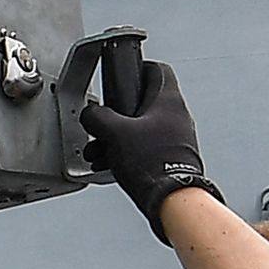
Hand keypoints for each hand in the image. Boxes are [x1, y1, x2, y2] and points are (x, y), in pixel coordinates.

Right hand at [77, 58, 220, 242]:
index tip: (124, 75)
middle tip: (106, 121)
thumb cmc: (153, 163)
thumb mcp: (113, 132)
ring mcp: (177, 138)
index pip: (156, 69)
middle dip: (118, 114)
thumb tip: (91, 114)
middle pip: (144, 103)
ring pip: (142, 128)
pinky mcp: (172, 158)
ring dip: (119, 137)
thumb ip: (96, 116)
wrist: (172, 199)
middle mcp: (177, 116)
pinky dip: (128, 153)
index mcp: (168, 100)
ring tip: (103, 149)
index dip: (137, 69)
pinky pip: (146, 148)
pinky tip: (112, 164)